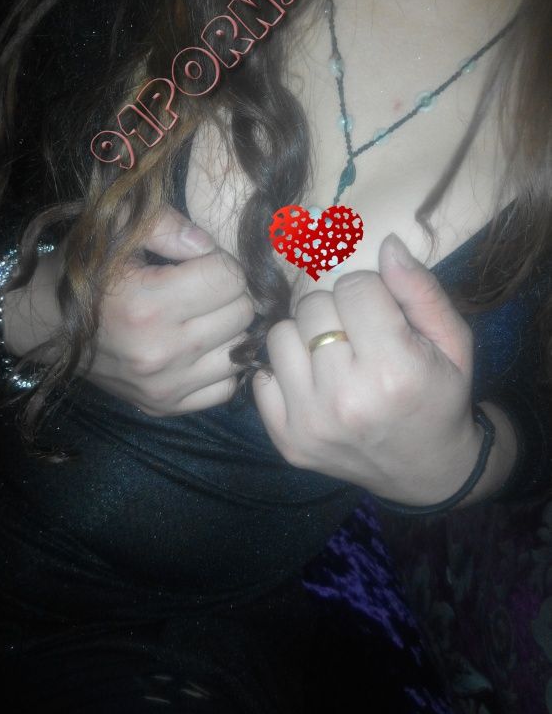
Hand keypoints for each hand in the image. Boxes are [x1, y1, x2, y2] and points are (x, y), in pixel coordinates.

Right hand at [86, 207, 254, 414]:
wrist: (44, 324)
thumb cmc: (83, 271)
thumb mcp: (115, 229)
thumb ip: (168, 225)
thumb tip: (210, 246)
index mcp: (146, 304)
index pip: (229, 277)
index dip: (219, 261)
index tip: (197, 262)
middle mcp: (158, 352)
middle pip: (242, 312)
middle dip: (228, 292)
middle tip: (200, 287)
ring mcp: (163, 386)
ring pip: (241, 350)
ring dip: (228, 329)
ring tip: (200, 315)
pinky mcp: (165, 407)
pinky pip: (227, 386)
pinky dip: (221, 365)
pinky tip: (198, 346)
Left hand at [253, 233, 481, 503]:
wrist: (426, 469)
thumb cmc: (440, 395)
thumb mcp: (452, 340)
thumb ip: (420, 290)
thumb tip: (386, 244)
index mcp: (394, 370)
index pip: (355, 286)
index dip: (370, 292)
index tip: (381, 315)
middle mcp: (346, 398)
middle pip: (313, 306)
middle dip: (336, 311)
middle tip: (358, 337)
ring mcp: (310, 423)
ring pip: (280, 335)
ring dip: (304, 338)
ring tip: (333, 358)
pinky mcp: (286, 440)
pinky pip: (261, 375)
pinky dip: (284, 372)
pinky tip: (314, 384)